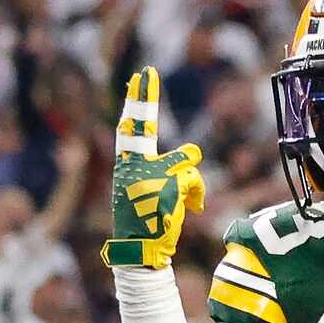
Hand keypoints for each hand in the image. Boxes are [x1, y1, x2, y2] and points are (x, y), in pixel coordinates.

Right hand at [102, 66, 205, 269]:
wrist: (142, 250)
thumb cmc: (150, 222)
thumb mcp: (155, 191)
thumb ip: (170, 169)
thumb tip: (193, 152)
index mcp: (126, 165)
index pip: (129, 127)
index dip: (136, 102)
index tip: (140, 78)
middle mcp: (133, 165)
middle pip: (142, 127)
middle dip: (143, 98)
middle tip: (146, 72)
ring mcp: (148, 174)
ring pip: (184, 162)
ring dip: (189, 183)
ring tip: (185, 204)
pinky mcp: (165, 184)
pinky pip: (193, 179)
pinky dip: (196, 195)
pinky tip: (191, 210)